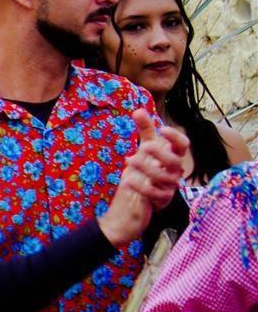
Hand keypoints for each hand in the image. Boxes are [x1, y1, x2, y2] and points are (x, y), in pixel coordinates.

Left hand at [99, 110, 188, 246]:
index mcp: (172, 156)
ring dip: (147, 168)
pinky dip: (143, 187)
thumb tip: (138, 110)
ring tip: (129, 160)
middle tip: (143, 147)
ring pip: (166, 177)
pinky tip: (128, 181)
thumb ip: (144, 131)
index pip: (183, 145)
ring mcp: (170, 186)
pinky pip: (158, 194)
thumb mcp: (144, 150)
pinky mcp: (163, 200)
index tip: (163, 129)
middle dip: (160, 152)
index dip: (176, 137)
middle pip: (175, 161)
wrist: (135, 200)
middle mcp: (174, 171)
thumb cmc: (144, 171)